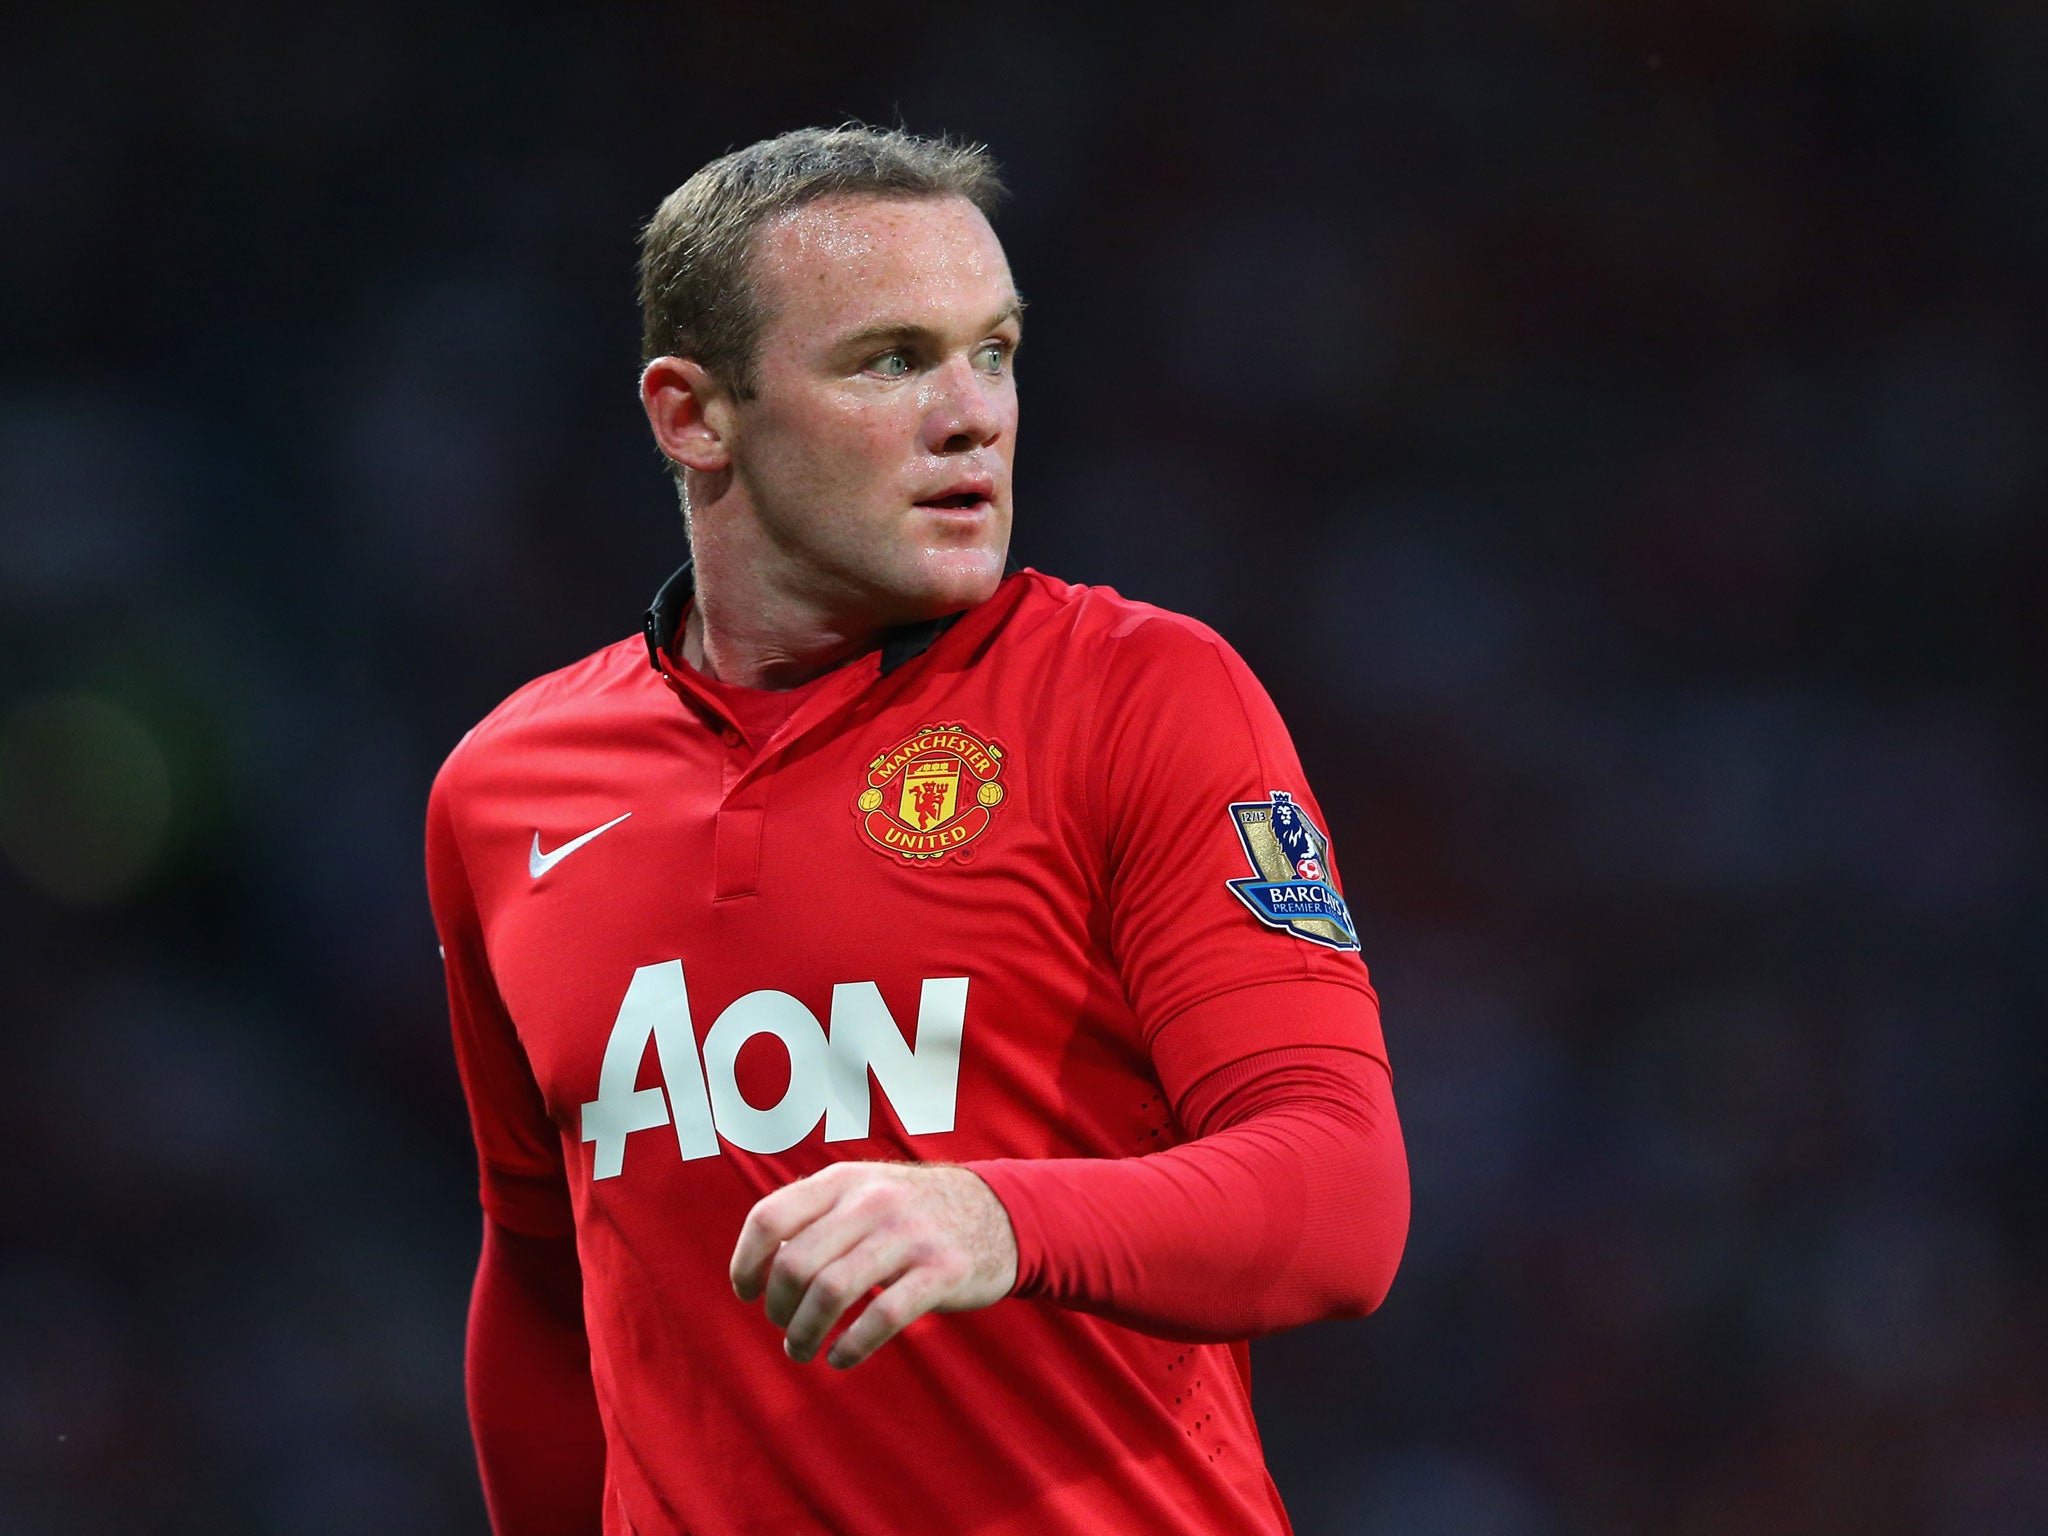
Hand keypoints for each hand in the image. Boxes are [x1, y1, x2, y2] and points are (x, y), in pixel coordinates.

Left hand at [729, 1162, 1017, 1369]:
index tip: (746, 1292)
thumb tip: (760, 1263)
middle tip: (784, 1327)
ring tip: (802, 1350)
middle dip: (778, 1307)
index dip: (746, 1262)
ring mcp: (909, 1235)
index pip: (770, 1218)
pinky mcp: (942, 1272)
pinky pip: (882, 1316)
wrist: (998, 1212)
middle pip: (796, 1262)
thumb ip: (816, 1216)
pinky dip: (851, 1346)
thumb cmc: (913, 1212)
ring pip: (833, 1292)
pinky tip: (841, 1357)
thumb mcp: (864, 1192)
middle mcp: (873, 1201)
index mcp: (843, 1180)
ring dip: (806, 1333)